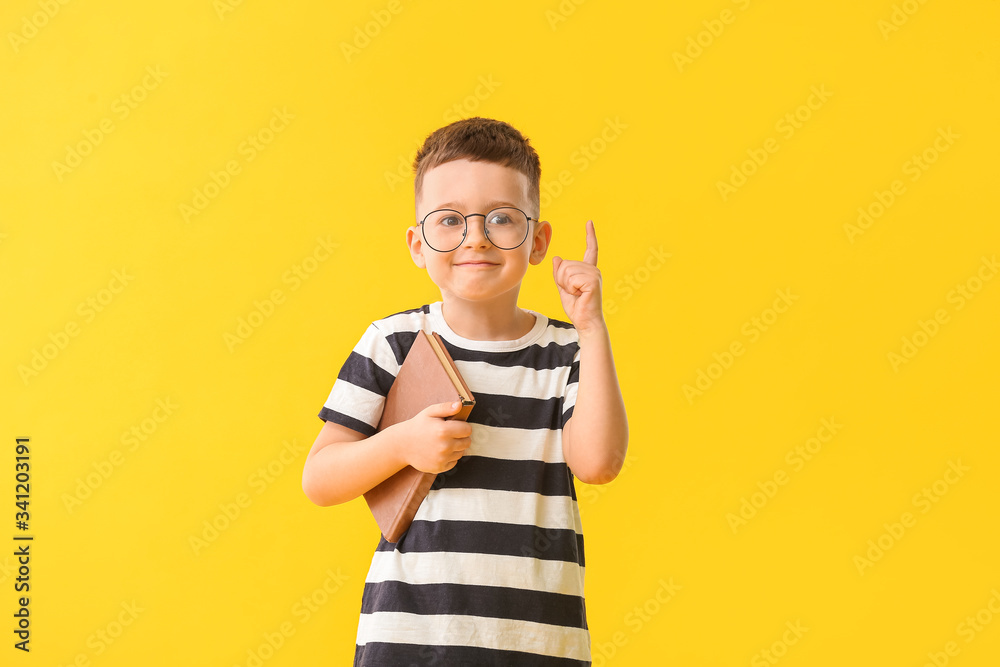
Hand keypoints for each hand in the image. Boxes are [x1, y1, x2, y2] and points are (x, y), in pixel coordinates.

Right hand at [398, 400, 472, 473]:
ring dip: (456, 448)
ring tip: (443, 442)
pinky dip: (450, 457)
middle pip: (467, 442)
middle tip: (449, 434)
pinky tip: (440, 451)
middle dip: (461, 437)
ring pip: (461, 452)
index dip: (463, 426)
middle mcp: (445, 446)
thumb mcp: (429, 412)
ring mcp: (442, 458)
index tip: (455, 426)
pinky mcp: (440, 468)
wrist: (402, 445)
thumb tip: (460, 405)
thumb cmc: (418, 426)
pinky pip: (454, 462)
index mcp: (444, 430)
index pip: (468, 430)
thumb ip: (446, 407)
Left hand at [552, 220, 604, 334]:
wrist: (585, 322)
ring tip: (576, 294)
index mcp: (588, 270)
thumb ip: (560, 274)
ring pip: (566, 270)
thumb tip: (557, 258)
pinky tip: (580, 295)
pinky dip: (570, 288)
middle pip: (565, 264)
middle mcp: (593, 269)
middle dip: (562, 280)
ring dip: (566, 285)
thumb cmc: (576, 307)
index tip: (589, 222)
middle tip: (573, 292)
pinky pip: (571, 278)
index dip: (590, 235)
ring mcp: (594, 274)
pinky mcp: (593, 281)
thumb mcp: (563, 288)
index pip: (590, 249)